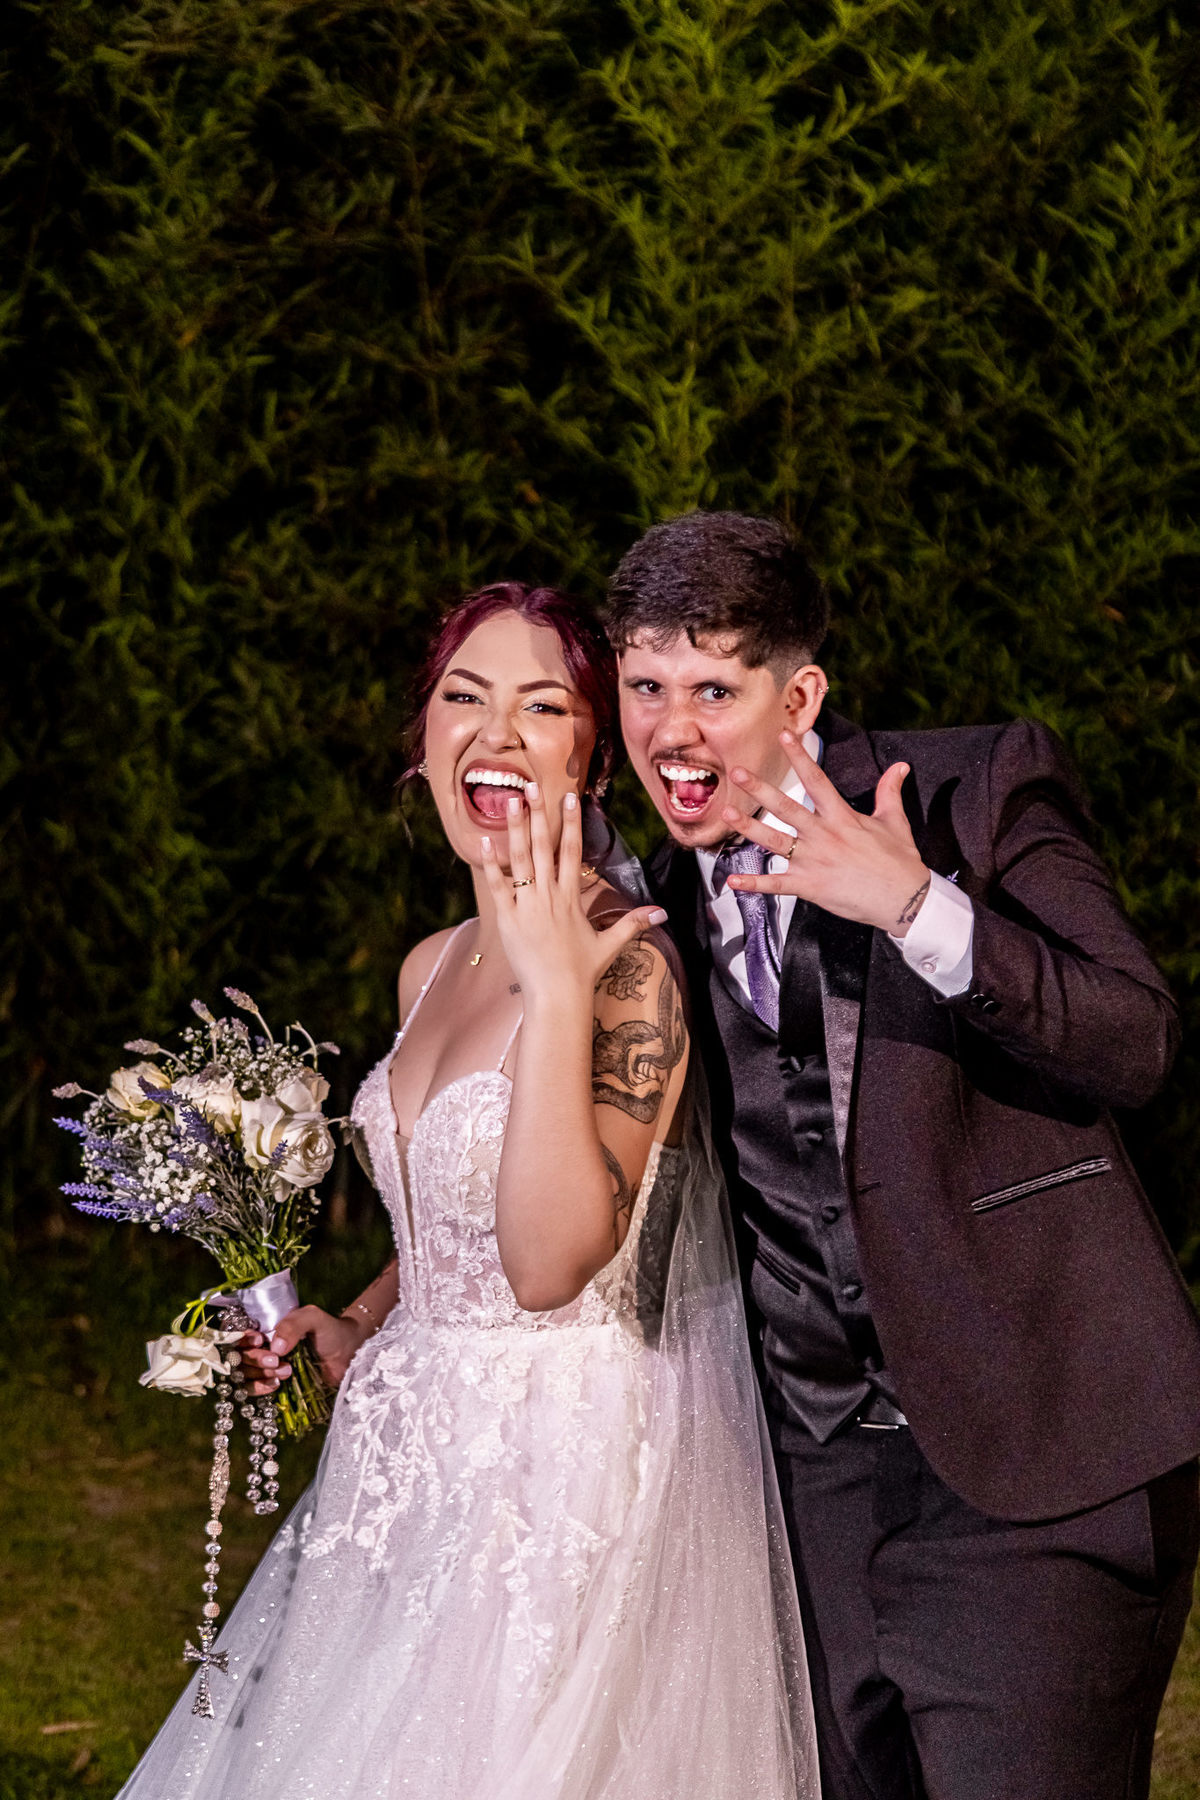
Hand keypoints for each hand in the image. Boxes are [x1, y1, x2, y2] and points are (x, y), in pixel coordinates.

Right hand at [239, 1306, 366, 1395]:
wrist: (348, 1354)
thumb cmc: (331, 1331)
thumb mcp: (313, 1318)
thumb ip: (294, 1324)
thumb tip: (276, 1347)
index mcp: (267, 1328)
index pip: (240, 1332)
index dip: (243, 1338)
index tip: (259, 1340)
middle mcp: (262, 1346)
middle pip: (240, 1355)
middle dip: (256, 1359)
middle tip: (277, 1360)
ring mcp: (265, 1367)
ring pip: (244, 1373)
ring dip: (260, 1374)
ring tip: (285, 1371)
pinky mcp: (272, 1384)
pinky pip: (252, 1390)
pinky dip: (260, 1388)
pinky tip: (275, 1384)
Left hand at [479, 786, 666, 1007]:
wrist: (557, 995)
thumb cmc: (582, 971)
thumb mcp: (610, 945)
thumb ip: (633, 924)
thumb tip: (662, 912)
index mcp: (571, 898)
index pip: (572, 851)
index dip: (571, 822)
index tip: (569, 797)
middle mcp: (550, 896)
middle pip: (544, 846)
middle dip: (539, 814)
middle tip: (531, 785)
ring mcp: (527, 906)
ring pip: (520, 860)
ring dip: (515, 829)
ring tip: (509, 802)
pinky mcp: (508, 919)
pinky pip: (498, 886)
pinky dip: (492, 864)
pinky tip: (485, 841)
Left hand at [723, 731, 930, 935]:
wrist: (906, 900)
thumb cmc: (901, 862)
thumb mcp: (895, 822)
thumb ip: (890, 792)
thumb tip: (900, 766)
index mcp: (842, 817)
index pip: (817, 780)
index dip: (800, 756)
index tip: (784, 736)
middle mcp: (824, 836)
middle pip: (786, 807)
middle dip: (760, 789)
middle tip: (737, 772)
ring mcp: (814, 862)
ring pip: (774, 842)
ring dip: (748, 828)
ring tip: (726, 814)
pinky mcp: (810, 886)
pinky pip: (776, 885)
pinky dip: (754, 884)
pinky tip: (733, 880)